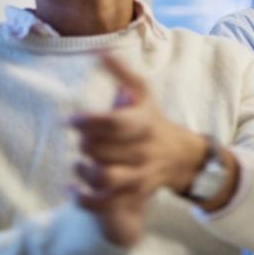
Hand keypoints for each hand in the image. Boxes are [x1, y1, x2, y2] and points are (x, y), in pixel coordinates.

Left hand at [71, 54, 211, 245]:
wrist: (182, 156)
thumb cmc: (152, 120)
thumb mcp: (143, 94)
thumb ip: (121, 73)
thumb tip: (97, 51)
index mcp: (144, 122)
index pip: (113, 123)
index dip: (87, 122)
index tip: (71, 121)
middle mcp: (144, 149)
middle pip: (101, 150)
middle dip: (85, 143)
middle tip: (84, 139)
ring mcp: (141, 174)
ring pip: (104, 177)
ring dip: (84, 170)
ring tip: (80, 163)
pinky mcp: (135, 194)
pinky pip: (105, 203)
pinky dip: (84, 199)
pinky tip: (73, 189)